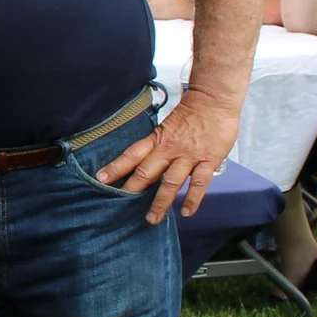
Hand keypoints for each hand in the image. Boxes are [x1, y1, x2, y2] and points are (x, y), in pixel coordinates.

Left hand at [100, 92, 237, 220]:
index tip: (101, 178)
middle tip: (120, 207)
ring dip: (161, 202)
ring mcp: (189, 156)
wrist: (214, 98)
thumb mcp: (168, 126)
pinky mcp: (208, 160)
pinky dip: (193, 198)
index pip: (132, 154)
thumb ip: (160, 145)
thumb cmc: (192, 112)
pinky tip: (187, 212)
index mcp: (158, 139)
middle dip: (133, 190)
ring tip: (152, 218)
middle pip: (147, 172)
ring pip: (171, 182)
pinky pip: (199, 183)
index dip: (116, 167)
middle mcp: (170, 149)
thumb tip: (148, 163)